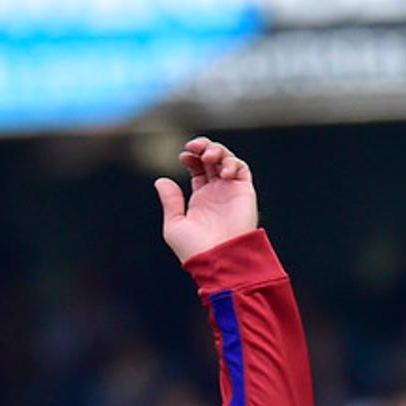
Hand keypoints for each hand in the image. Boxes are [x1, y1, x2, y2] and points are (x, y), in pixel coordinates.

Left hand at [155, 137, 259, 264]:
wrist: (218, 260)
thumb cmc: (194, 249)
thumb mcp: (175, 225)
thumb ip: (170, 201)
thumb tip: (160, 180)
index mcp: (200, 199)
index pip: (197, 169)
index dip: (191, 157)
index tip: (183, 155)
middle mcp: (216, 193)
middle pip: (212, 160)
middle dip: (204, 147)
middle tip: (195, 146)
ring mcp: (231, 191)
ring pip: (227, 160)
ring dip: (218, 151)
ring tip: (208, 156)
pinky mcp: (245, 192)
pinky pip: (242, 169)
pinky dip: (232, 163)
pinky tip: (222, 171)